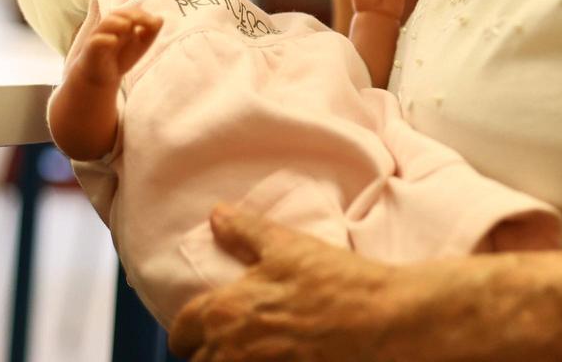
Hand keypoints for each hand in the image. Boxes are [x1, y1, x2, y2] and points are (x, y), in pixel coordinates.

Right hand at [69, 7, 161, 88]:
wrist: (102, 79)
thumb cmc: (121, 57)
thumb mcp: (140, 45)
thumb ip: (150, 33)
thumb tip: (160, 19)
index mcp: (121, 24)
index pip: (130, 12)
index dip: (142, 15)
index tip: (154, 24)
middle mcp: (109, 27)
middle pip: (117, 14)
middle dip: (131, 15)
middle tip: (142, 20)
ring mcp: (99, 37)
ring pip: (105, 24)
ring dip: (117, 23)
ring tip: (128, 26)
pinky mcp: (91, 50)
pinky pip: (95, 41)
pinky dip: (104, 39)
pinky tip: (114, 41)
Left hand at [169, 205, 395, 361]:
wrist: (380, 319)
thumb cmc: (335, 281)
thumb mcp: (288, 246)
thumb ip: (245, 231)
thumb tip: (217, 215)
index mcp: (225, 311)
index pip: (182, 330)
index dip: (187, 328)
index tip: (200, 326)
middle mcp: (232, 349)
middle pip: (198, 361)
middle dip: (208, 351)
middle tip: (231, 339)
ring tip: (252, 349)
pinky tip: (275, 356)